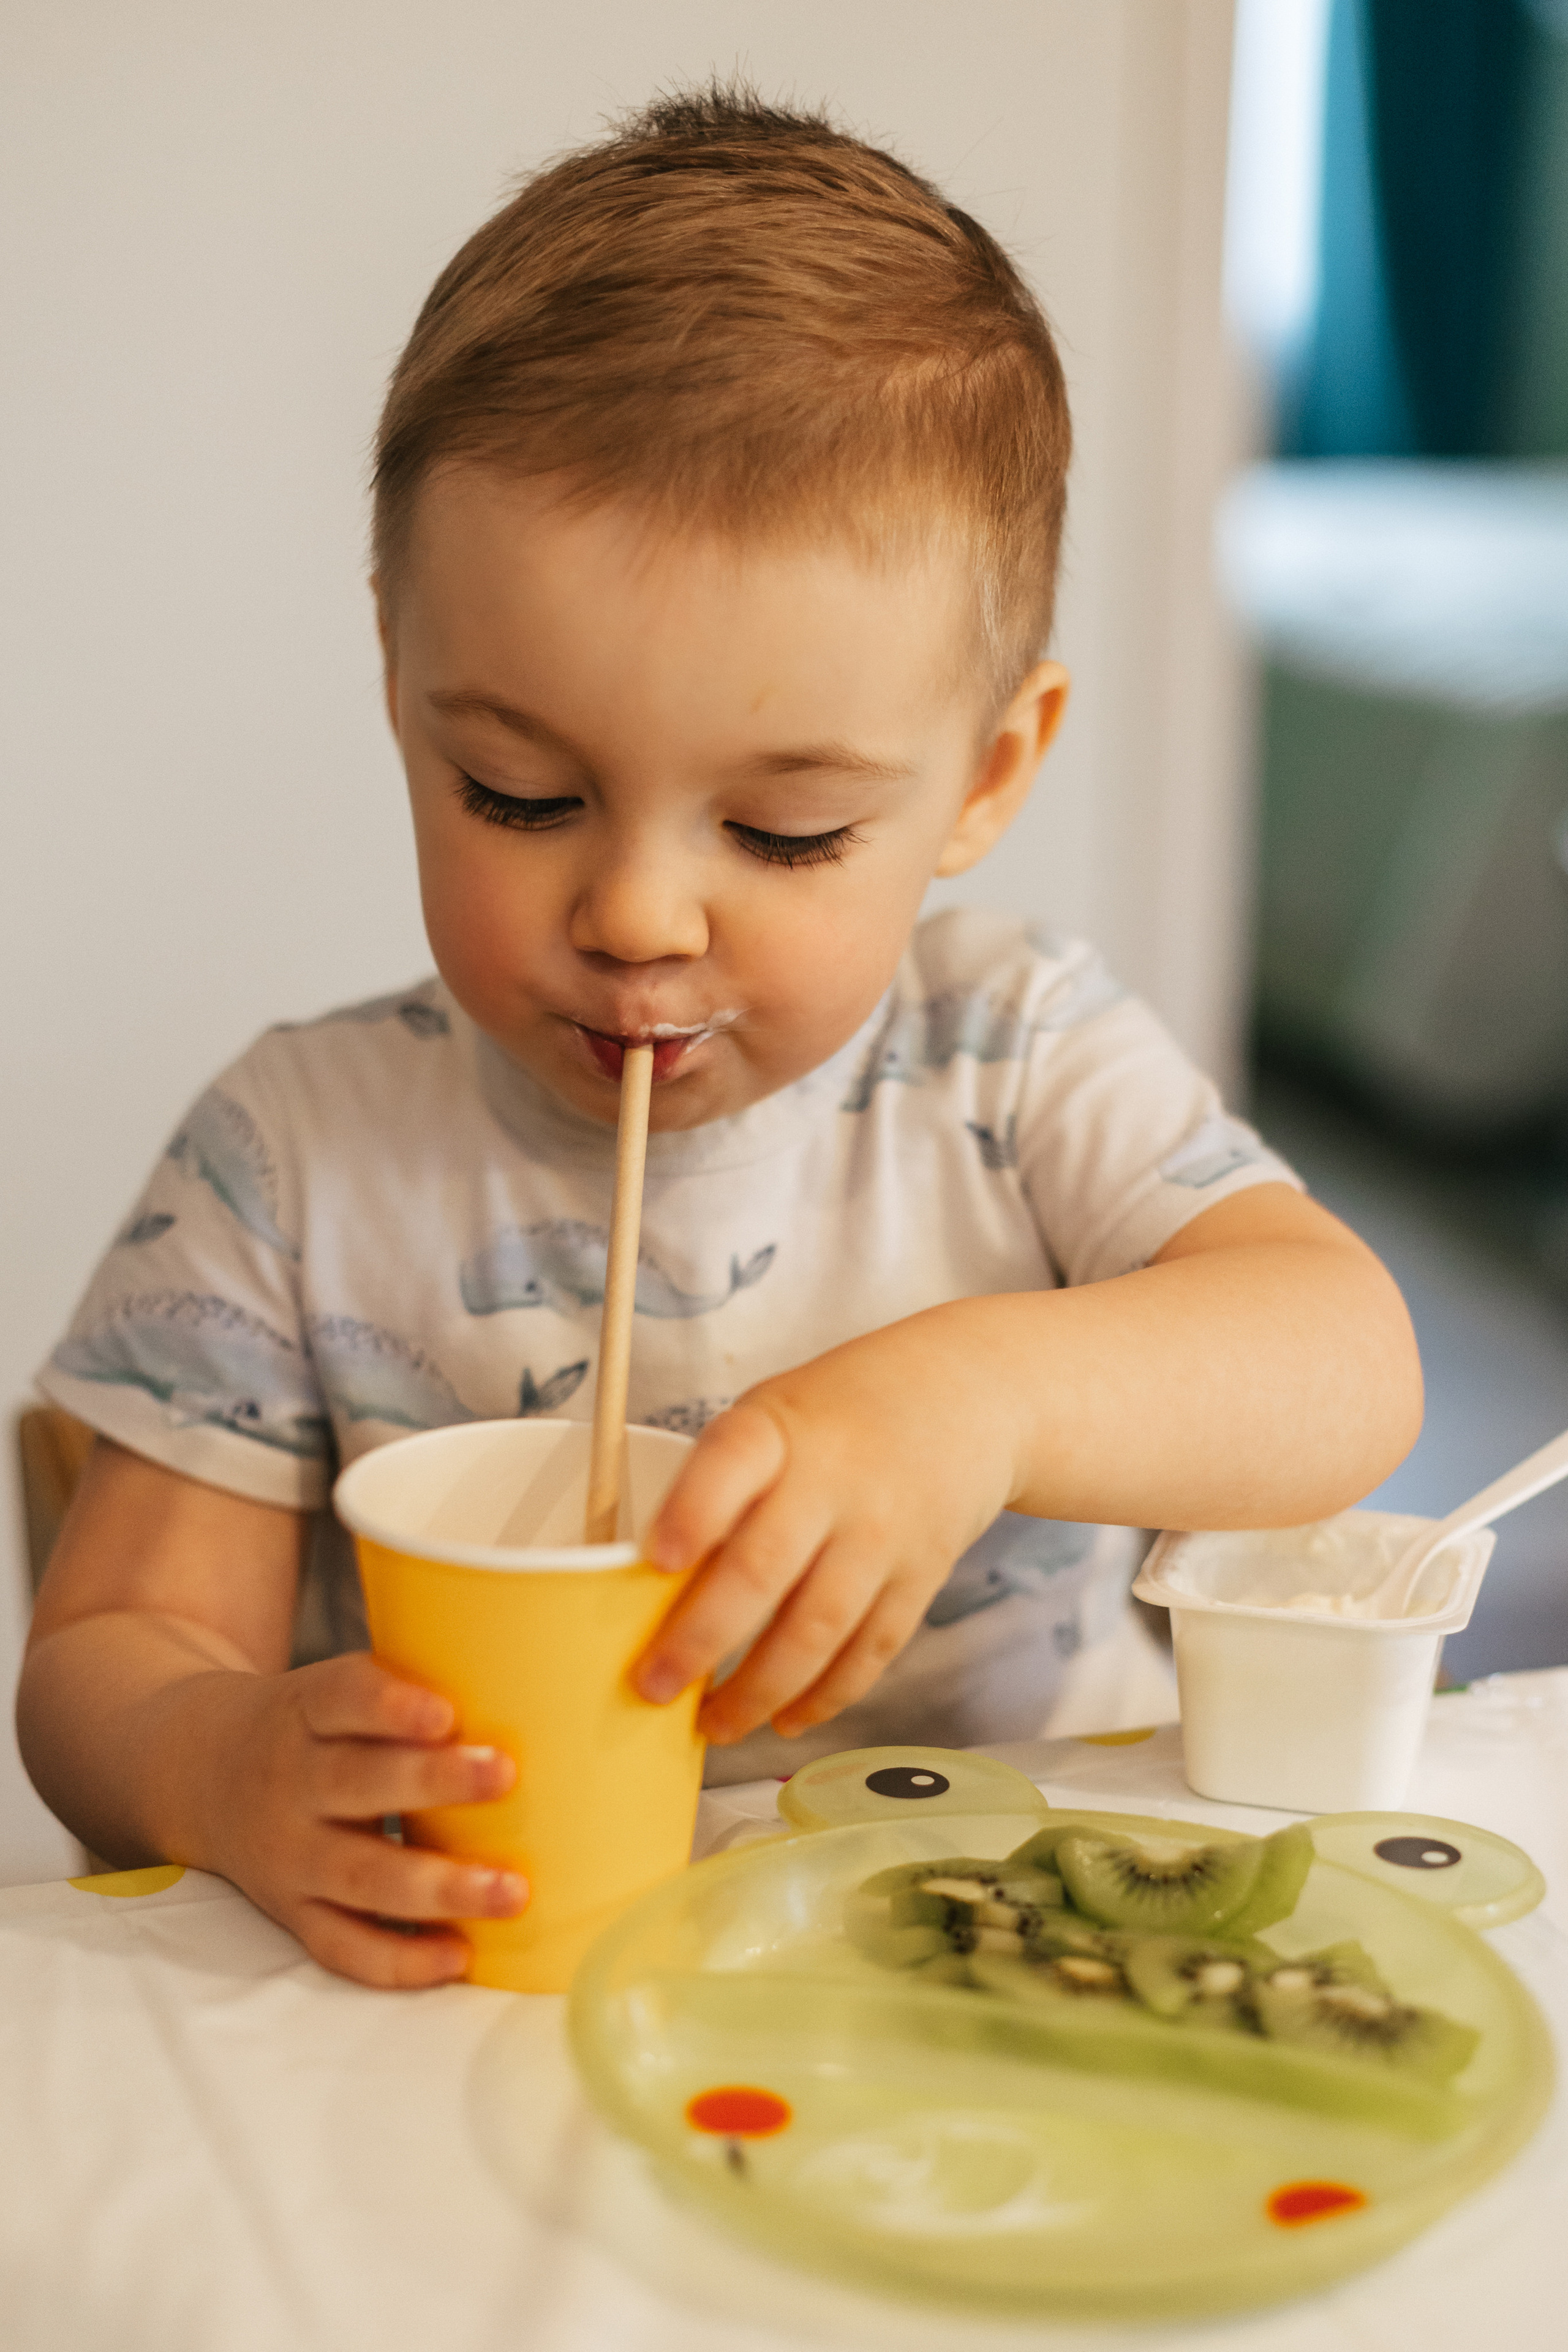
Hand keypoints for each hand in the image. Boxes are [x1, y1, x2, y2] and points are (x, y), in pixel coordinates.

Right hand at [202, 1652, 525, 1987]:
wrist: (199, 1770)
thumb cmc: (311, 1723)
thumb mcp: (333, 1687)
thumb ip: (405, 1688)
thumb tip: (528, 1681)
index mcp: (304, 1711)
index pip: (341, 1698)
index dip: (391, 1706)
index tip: (447, 1712)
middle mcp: (290, 1782)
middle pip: (355, 1783)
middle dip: (432, 1782)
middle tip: (505, 1776)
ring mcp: (287, 1856)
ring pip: (359, 1875)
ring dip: (438, 1885)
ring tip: (510, 1890)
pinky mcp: (291, 1912)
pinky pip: (343, 1945)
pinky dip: (399, 1958)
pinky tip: (458, 1955)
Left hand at [634, 1315, 1019, 1743]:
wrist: (965, 1398)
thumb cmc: (838, 1415)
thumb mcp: (771, 1415)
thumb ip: (719, 1484)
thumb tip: (643, 1583)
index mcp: (778, 1428)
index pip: (730, 1463)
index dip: (693, 1511)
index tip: (656, 1560)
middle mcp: (833, 1480)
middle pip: (763, 1567)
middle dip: (702, 1639)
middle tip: (653, 1686)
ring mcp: (882, 1533)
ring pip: (816, 1628)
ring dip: (758, 1690)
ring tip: (713, 1724)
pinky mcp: (920, 1577)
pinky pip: (870, 1650)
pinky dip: (825, 1697)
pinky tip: (785, 1719)